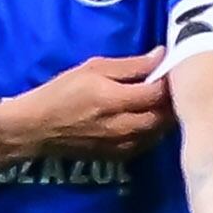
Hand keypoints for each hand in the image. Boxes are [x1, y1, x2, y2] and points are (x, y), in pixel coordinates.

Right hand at [0, 48, 175, 159]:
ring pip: (159, 132)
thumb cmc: (63, 92)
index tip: (174, 69)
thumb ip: (131, 65)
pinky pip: (148, 143)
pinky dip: (154, 130)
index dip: (172, 80)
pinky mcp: (120, 157)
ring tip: (163, 101)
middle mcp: (123, 127)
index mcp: (115, 100)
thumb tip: (162, 55)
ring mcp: (123, 145)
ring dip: (165, 116)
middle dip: (173, 100)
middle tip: (174, 85)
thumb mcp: (93, 68)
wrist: (38, 128)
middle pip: (164, 116)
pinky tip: (149, 118)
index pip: (159, 93)